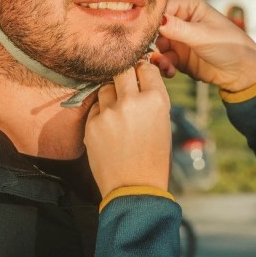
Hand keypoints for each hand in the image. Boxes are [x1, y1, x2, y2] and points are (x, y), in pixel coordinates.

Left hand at [84, 62, 172, 196]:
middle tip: (126, 85)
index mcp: (156, 100)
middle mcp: (132, 101)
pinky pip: (96, 109)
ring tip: (119, 114)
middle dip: (124, 75)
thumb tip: (139, 79)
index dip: (143, 71)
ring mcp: (110, 112)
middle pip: (123, 70)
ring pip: (106, 88)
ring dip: (111, 95)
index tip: (140, 77)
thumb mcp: (163, 124)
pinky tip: (110, 131)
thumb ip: (151, 100)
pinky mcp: (92, 124)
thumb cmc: (154, 158)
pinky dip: (101, 115)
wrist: (134, 188)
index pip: (146, 68)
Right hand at [149, 0, 255, 92]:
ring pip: (157, 46)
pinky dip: (164, 66)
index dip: (152, 18)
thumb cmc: (230, 45)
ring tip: (165, 64)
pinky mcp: (178, 57)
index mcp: (189, 5)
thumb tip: (158, 21)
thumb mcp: (203, 36)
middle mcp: (181, 20)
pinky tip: (170, 71)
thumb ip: (179, 29)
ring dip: (158, 56)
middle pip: (155, 27)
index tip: (143, 30)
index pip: (162, 7)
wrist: (242, 72)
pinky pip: (163, 60)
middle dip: (152, 40)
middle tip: (151, 51)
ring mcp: (179, 39)